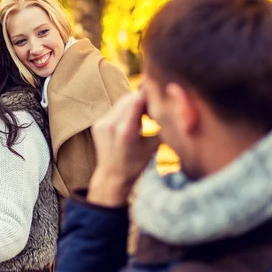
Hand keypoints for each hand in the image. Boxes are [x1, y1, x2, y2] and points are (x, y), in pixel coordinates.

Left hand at [89, 91, 160, 206]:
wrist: (112, 176)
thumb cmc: (136, 163)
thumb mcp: (153, 146)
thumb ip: (161, 126)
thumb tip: (173, 109)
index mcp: (126, 131)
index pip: (137, 100)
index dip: (149, 95)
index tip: (159, 97)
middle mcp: (111, 125)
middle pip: (130, 98)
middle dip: (143, 99)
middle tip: (153, 106)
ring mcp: (102, 124)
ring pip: (122, 102)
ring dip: (134, 103)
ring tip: (144, 114)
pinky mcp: (98, 124)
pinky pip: (114, 110)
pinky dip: (125, 111)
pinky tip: (132, 120)